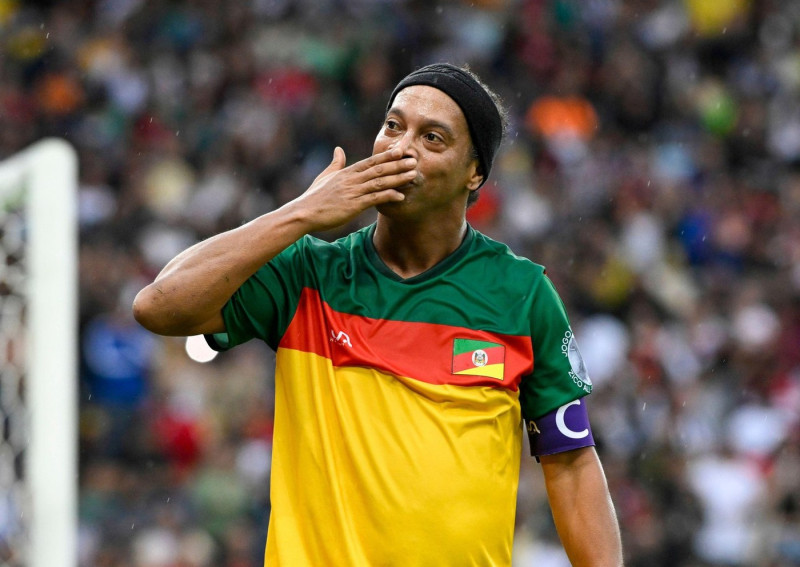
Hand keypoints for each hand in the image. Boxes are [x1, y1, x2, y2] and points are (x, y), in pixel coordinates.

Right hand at [288, 147, 416, 231]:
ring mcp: (353, 192)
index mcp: (347, 172)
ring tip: (412, 175)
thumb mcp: (325, 176)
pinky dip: (388, 196)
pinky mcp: (353, 205)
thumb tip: (338, 149)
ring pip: (379, 182)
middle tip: (414, 160)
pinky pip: (374, 199)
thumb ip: (335, 163)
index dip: (387, 156)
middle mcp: (351, 180)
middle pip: (378, 169)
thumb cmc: (314, 196)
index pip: (370, 161)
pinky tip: (400, 196)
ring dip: (397, 178)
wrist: (304, 212)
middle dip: (397, 164)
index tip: (401, 151)